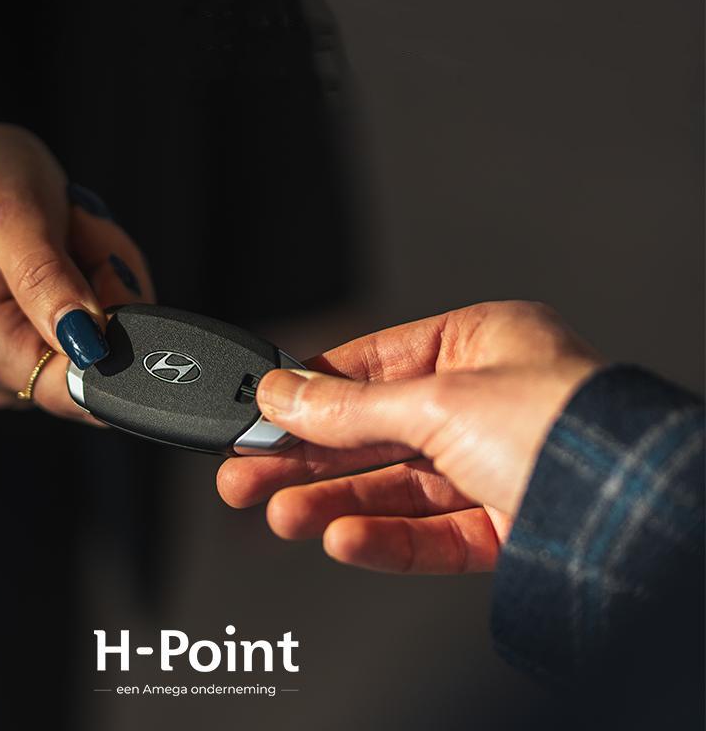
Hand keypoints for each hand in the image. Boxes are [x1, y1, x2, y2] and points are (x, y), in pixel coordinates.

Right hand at [0, 117, 153, 420]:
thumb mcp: (10, 211)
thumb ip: (46, 278)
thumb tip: (87, 340)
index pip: (79, 388)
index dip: (117, 341)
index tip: (107, 273)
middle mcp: (5, 372)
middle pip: (109, 355)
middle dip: (109, 285)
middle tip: (73, 231)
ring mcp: (28, 361)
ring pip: (117, 333)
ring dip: (107, 272)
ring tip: (65, 231)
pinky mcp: (49, 345)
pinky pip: (110, 320)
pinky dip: (103, 274)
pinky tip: (70, 245)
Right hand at [217, 301, 601, 572]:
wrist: (638, 512)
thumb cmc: (567, 424)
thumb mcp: (438, 401)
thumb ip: (351, 407)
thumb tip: (280, 395)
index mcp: (480, 345)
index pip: (372, 365)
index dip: (311, 392)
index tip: (260, 413)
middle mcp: (488, 401)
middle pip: (375, 432)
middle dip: (307, 457)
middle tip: (244, 476)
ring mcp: (497, 465)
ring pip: (396, 487)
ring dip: (333, 502)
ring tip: (278, 516)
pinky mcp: (507, 523)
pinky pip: (430, 533)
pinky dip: (382, 538)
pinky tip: (338, 538)